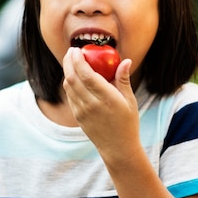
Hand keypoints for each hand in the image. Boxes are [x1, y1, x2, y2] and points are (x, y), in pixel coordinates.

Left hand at [62, 47, 139, 162]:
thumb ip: (124, 80)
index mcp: (106, 98)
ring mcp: (82, 111)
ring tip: (72, 61)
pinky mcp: (78, 117)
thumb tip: (126, 60)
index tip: (76, 49)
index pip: (86, 75)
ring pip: (68, 86)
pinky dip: (69, 83)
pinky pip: (70, 96)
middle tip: (71, 51)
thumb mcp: (130, 100)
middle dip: (69, 61)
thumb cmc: (128, 122)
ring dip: (67, 71)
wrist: (118, 148)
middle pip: (72, 78)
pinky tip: (74, 77)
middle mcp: (91, 104)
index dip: (78, 60)